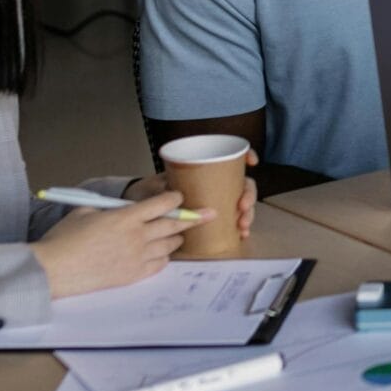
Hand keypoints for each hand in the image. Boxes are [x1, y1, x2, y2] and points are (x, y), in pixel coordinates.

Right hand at [32, 192, 205, 297]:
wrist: (53, 270)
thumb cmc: (63, 239)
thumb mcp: (85, 212)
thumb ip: (108, 209)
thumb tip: (119, 209)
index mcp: (126, 217)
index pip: (162, 204)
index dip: (175, 199)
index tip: (180, 197)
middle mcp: (136, 237)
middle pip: (174, 224)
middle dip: (193, 217)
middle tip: (208, 214)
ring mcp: (136, 258)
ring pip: (169, 246)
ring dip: (176, 238)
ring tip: (179, 235)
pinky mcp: (132, 276)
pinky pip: (159, 265)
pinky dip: (164, 258)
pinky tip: (162, 254)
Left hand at [128, 153, 258, 239]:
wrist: (139, 208)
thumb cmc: (148, 193)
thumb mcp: (155, 189)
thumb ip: (165, 193)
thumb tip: (179, 198)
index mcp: (202, 171)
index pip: (229, 158)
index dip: (245, 156)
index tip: (251, 162)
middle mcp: (213, 184)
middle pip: (241, 183)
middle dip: (248, 195)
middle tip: (242, 208)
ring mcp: (215, 201)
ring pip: (241, 203)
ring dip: (247, 214)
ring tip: (242, 226)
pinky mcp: (213, 218)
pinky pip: (233, 220)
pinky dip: (241, 227)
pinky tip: (242, 234)